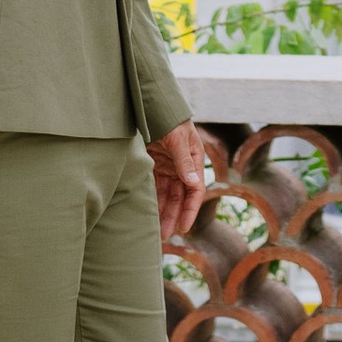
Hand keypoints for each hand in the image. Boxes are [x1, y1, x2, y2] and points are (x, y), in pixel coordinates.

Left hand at [150, 121, 210, 245]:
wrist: (152, 105)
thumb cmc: (169, 119)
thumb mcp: (178, 138)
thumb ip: (184, 160)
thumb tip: (193, 183)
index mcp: (194, 159)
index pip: (195, 190)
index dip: (191, 210)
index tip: (184, 227)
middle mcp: (183, 166)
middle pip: (180, 197)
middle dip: (173, 216)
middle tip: (164, 236)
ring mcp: (168, 166)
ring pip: (167, 195)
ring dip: (162, 212)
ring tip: (155, 231)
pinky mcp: (154, 165)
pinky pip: (155, 187)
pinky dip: (152, 199)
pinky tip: (147, 213)